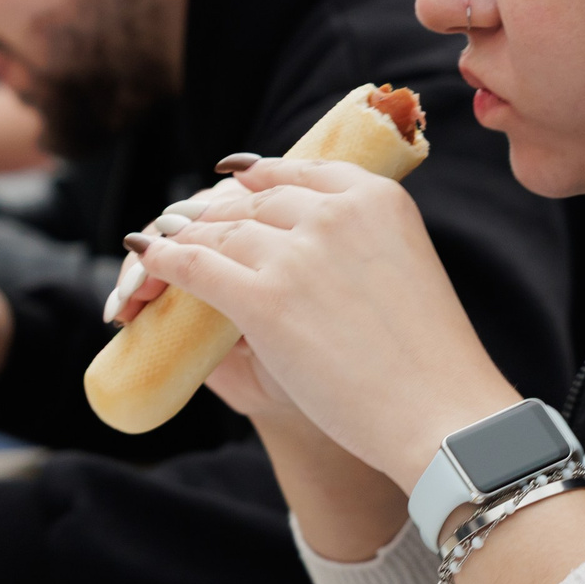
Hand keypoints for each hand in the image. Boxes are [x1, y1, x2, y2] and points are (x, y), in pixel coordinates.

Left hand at [129, 158, 520, 486]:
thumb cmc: (426, 359)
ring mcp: (297, 252)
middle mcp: (335, 210)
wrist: (439, 411)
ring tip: (159, 248)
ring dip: (181, 238)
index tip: (232, 184)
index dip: (254, 179)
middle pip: (250, 200)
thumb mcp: (400, 270)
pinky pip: (194, 266)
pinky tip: (145, 259)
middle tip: (183, 228)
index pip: (296, 171)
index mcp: (376, 196)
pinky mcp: (265, 298)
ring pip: (217, 231)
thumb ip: (350, 246)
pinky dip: (162, 261)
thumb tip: (289, 240)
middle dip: (211, 215)